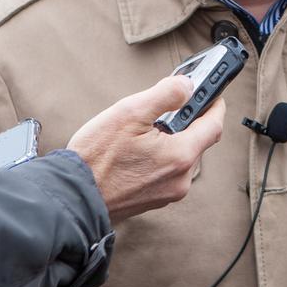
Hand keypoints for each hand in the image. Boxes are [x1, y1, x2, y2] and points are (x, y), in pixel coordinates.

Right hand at [67, 76, 225, 222]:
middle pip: (198, 141)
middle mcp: (181, 179)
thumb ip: (166, 94)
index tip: (213, 93)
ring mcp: (168, 193)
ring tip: (142, 132)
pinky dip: (160, 157)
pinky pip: (167, 171)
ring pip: (181, 157)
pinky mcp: (154, 200)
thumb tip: (188, 85)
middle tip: (167, 108)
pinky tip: (136, 151)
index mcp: (181, 156)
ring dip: (171, 140)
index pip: (214, 125)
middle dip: (187, 122)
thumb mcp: (129, 113)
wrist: (71, 199)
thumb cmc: (95, 159)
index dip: (215, 105)